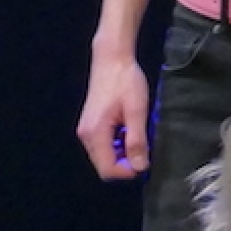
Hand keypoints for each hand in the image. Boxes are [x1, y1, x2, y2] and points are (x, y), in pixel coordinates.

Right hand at [77, 55, 152, 178]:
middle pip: (105, 166)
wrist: (112, 59)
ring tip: (136, 133)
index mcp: (95, 133)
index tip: (144, 160)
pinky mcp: (91, 125)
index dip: (128, 172)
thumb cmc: (125, 81)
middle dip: (125, 163)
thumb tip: (140, 166)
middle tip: (142, 146)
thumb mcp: (137, 112)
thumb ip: (137, 141)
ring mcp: (86, 130)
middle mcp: (86, 135)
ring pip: (105, 156)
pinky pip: (104, 145)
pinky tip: (128, 129)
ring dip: (123, 153)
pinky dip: (118, 144)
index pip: (108, 170)